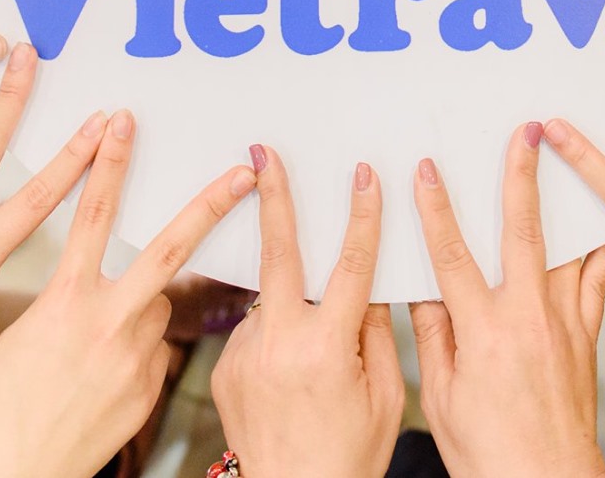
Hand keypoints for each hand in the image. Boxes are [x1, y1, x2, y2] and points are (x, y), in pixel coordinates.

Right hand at [0, 117, 255, 477]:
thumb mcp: (20, 341)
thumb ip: (68, 307)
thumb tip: (98, 296)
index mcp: (64, 304)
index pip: (94, 216)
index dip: (110, 164)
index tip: (122, 123)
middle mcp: (107, 326)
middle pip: (170, 249)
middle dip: (211, 205)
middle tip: (245, 172)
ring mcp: (135, 360)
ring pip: (159, 306)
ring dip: (142, 305)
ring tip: (95, 344)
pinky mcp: (148, 391)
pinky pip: (152, 352)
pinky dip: (135, 352)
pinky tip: (102, 382)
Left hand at [212, 149, 403, 477]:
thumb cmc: (348, 457)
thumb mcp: (382, 396)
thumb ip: (375, 332)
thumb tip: (370, 281)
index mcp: (326, 349)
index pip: (351, 266)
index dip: (362, 217)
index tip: (364, 176)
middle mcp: (278, 345)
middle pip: (277, 254)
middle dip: (273, 199)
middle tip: (263, 156)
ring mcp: (242, 355)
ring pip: (269, 302)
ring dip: (289, 305)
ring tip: (306, 360)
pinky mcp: (222, 367)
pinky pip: (253, 332)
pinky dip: (273, 338)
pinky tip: (286, 378)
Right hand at [410, 129, 604, 477]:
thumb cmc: (491, 452)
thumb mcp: (444, 395)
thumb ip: (434, 334)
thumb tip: (422, 286)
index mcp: (483, 332)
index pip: (452, 255)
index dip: (436, 209)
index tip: (427, 168)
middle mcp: (528, 317)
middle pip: (523, 231)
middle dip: (521, 176)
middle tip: (526, 131)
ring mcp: (565, 323)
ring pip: (570, 245)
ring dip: (571, 195)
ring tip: (577, 153)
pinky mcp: (589, 335)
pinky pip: (601, 276)